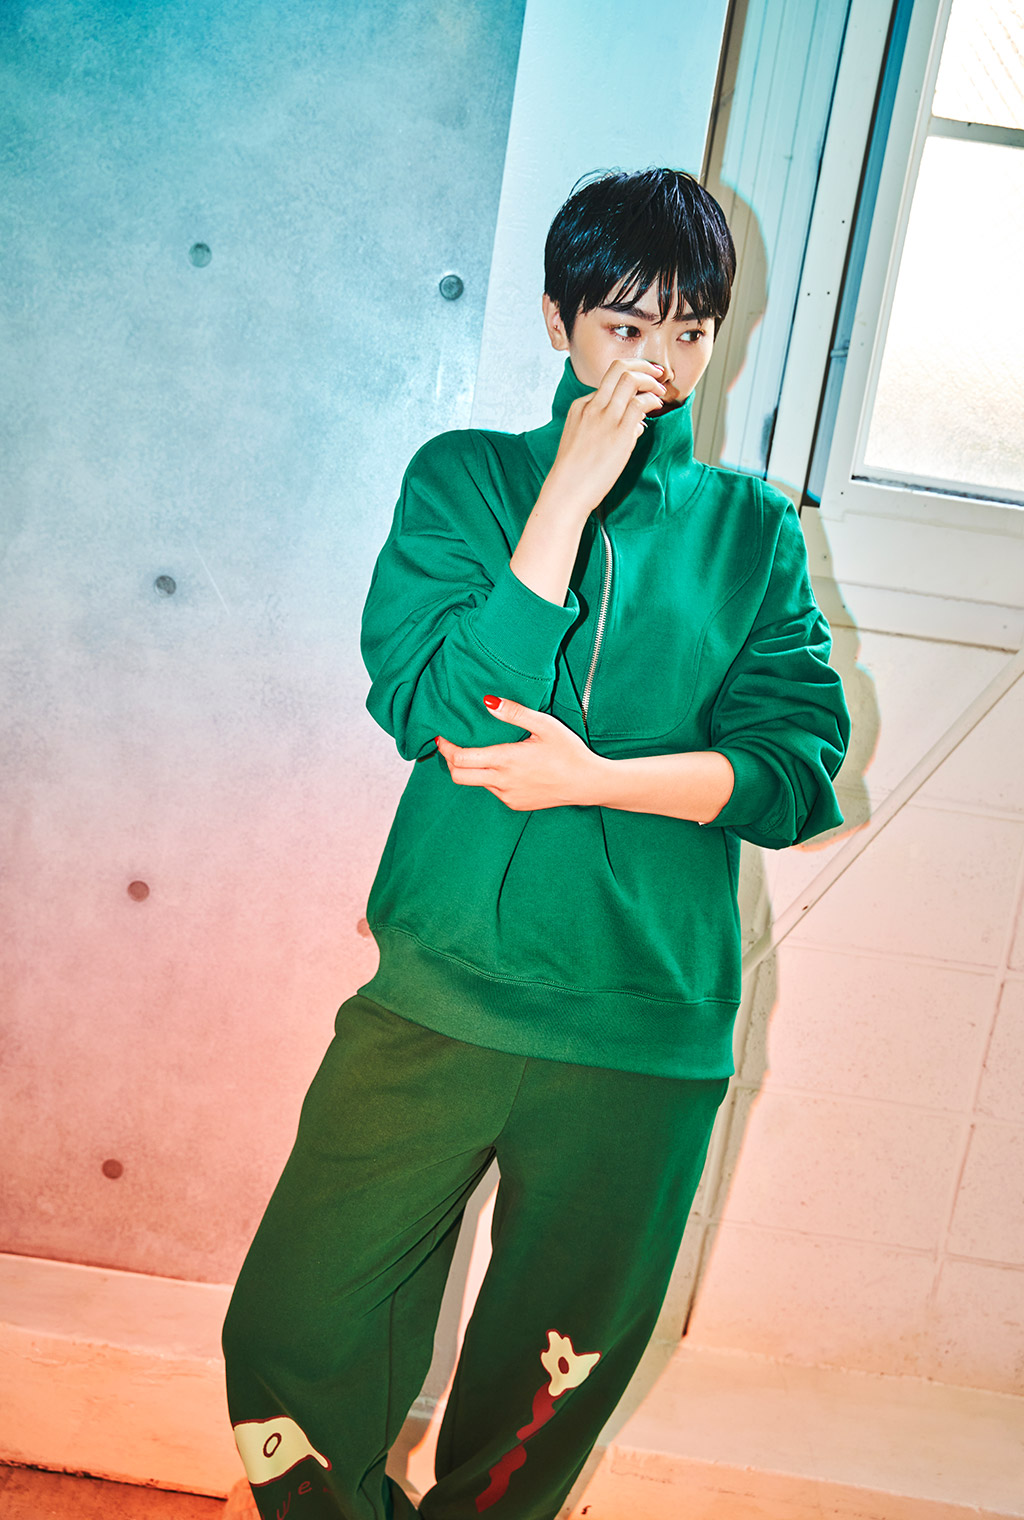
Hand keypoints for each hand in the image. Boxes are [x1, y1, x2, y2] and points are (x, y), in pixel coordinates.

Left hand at [434, 697, 605, 810]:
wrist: (587, 783)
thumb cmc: (568, 751)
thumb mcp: (545, 725)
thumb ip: (514, 713)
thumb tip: (487, 702)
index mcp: (506, 760)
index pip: (461, 759)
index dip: (446, 748)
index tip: (441, 737)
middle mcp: (502, 782)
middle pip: (459, 776)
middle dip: (450, 761)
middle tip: (450, 746)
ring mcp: (508, 796)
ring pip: (476, 783)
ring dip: (471, 769)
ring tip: (480, 752)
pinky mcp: (515, 804)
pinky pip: (492, 790)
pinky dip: (489, 778)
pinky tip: (503, 767)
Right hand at [545, 359, 665, 515]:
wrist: (566, 491)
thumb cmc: (575, 473)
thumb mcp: (582, 441)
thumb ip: (604, 428)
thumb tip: (636, 424)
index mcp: (580, 407)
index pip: (608, 383)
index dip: (629, 381)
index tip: (642, 385)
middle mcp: (592, 406)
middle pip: (618, 368)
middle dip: (642, 365)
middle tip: (656, 372)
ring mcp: (605, 417)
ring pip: (630, 379)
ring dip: (651, 381)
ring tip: (660, 390)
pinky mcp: (619, 432)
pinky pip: (640, 403)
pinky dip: (652, 400)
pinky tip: (657, 406)